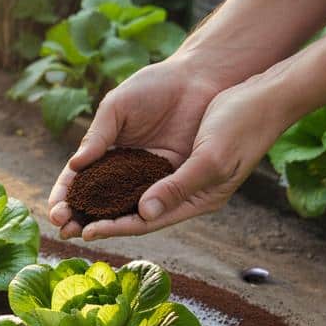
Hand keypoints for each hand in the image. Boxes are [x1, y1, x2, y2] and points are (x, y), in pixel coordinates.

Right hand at [48, 58, 222, 239]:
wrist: (197, 81)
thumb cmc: (153, 87)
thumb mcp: (117, 107)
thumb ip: (98, 136)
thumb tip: (75, 166)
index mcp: (103, 151)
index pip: (78, 180)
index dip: (65, 197)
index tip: (55, 212)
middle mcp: (122, 170)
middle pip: (95, 201)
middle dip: (77, 217)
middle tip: (65, 231)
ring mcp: (147, 178)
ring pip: (121, 208)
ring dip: (102, 224)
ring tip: (85, 235)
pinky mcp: (172, 181)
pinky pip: (153, 202)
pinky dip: (137, 216)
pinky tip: (121, 227)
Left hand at [72, 73, 295, 238]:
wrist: (262, 93)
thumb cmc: (241, 125)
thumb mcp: (209, 158)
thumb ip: (177, 187)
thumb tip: (143, 213)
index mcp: (197, 200)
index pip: (147, 221)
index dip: (115, 227)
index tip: (83, 232)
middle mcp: (184, 192)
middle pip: (133, 212)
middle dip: (100, 219)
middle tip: (64, 227)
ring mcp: (178, 173)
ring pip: (131, 192)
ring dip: (101, 200)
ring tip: (69, 208)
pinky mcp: (173, 154)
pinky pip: (136, 169)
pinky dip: (113, 175)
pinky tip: (90, 176)